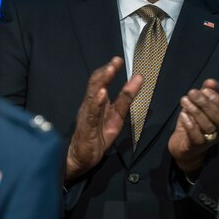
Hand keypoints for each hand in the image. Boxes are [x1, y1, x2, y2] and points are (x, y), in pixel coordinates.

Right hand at [66, 57, 142, 181]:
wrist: (80, 158)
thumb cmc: (97, 137)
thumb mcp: (116, 117)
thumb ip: (125, 100)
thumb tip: (138, 79)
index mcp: (97, 103)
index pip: (102, 82)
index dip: (110, 71)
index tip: (118, 59)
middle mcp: (90, 106)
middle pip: (95, 85)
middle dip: (106, 72)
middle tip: (115, 61)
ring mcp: (87, 116)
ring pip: (92, 96)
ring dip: (101, 82)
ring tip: (109, 71)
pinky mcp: (87, 129)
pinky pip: (91, 115)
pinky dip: (96, 103)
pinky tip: (101, 95)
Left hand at [168, 79, 218, 174]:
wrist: (182, 146)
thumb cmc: (193, 123)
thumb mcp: (199, 106)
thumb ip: (206, 93)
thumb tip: (211, 81)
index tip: (205, 90)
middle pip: (218, 118)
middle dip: (205, 103)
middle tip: (192, 92)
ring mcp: (208, 140)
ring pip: (207, 126)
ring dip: (195, 111)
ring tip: (184, 100)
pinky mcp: (195, 147)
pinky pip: (196, 136)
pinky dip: (189, 124)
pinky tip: (183, 115)